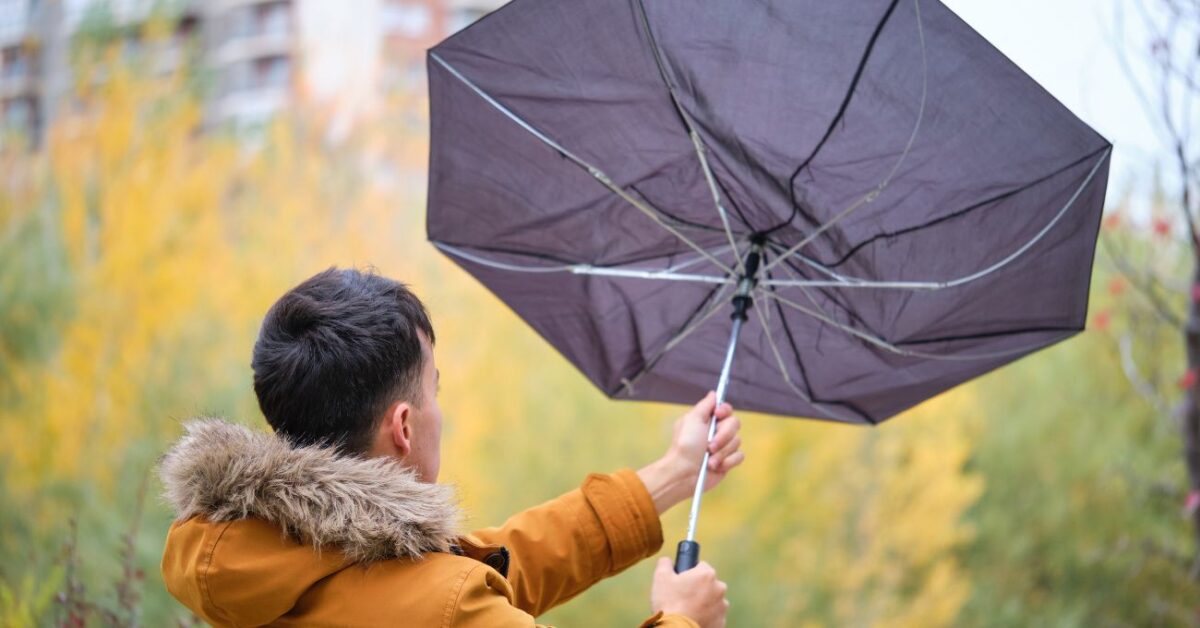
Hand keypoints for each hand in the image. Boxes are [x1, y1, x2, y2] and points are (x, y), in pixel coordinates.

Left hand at [637, 392, 743, 513]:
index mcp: (707, 420)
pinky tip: (715, 467)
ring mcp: (723, 447)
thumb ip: (705, 405)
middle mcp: (717, 432)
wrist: (684, 473)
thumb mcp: (692, 420)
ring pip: (737, 441)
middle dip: (723, 436)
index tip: (718, 415)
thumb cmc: (685, 446)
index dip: (725, 410)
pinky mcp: (728, 461)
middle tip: (709, 445)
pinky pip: (739, 456)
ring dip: (722, 452)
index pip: (726, 409)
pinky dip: (727, 462)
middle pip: (735, 424)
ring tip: (709, 460)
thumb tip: (714, 394)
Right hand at [650, 557, 727, 627]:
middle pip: (708, 583)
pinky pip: (713, 615)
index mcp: (707, 574)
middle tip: (683, 597)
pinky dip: (706, 616)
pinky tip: (694, 619)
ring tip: (688, 610)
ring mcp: (722, 607)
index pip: (701, 566)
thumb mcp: (661, 577)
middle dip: (698, 588)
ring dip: (703, 603)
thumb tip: (667, 560)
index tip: (682, 581)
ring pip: (712, 600)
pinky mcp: (721, 622)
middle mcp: (719, 588)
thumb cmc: (670, 603)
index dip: (690, 573)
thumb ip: (665, 563)